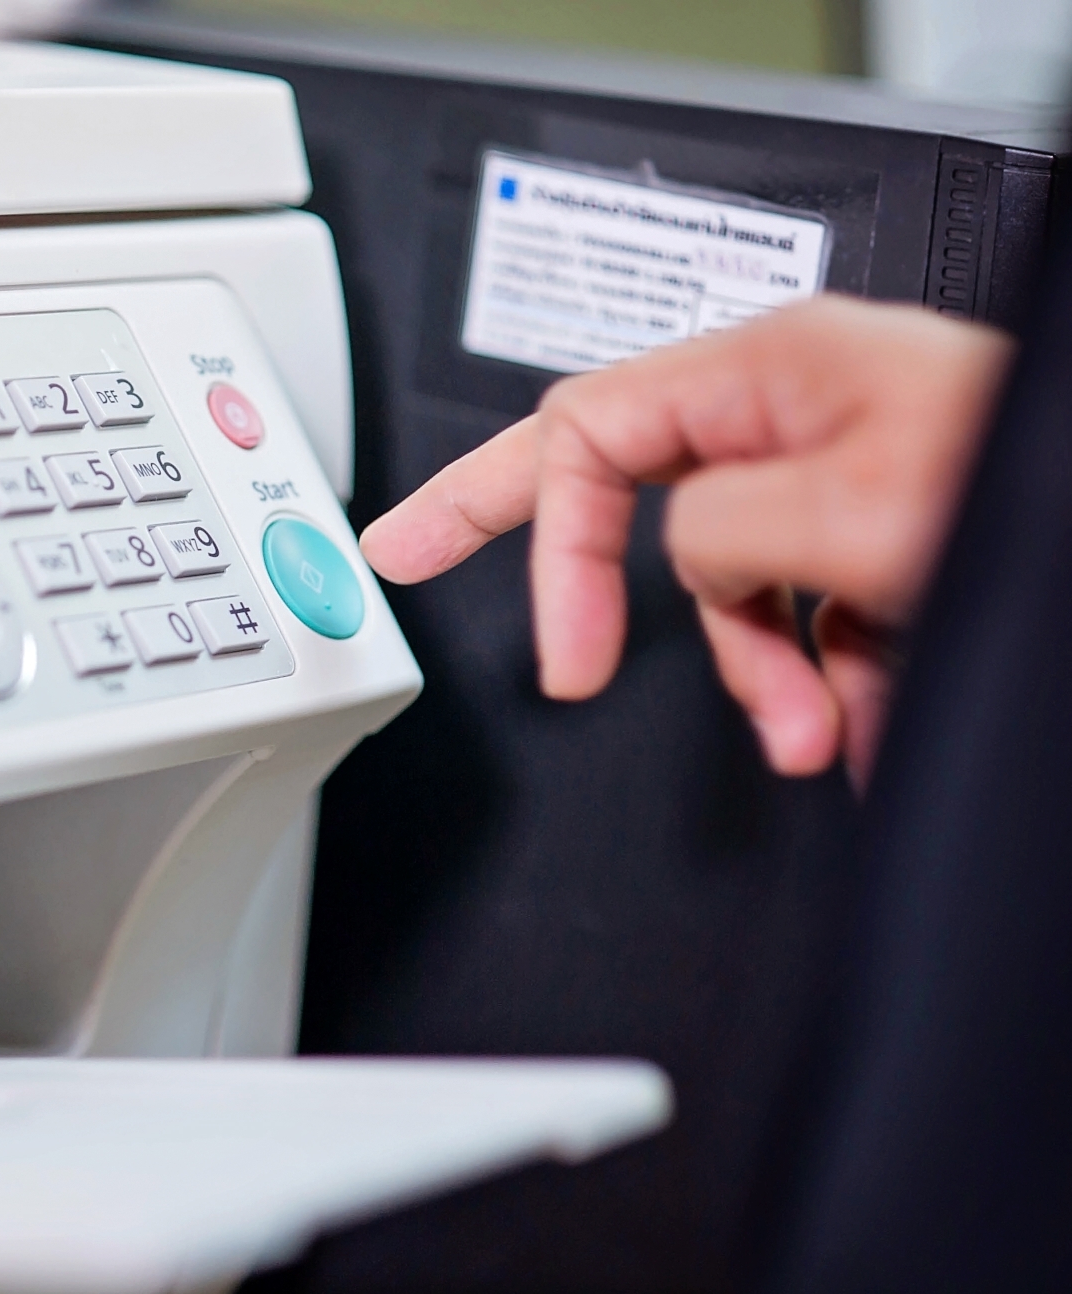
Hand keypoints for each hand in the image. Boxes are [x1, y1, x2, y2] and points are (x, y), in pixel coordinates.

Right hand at [360, 296, 1011, 787]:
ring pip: (731, 587)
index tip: (464, 594)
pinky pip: (804, 615)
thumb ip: (709, 526)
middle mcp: (789, 411)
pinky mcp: (874, 535)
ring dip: (761, 675)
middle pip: (634, 501)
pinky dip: (820, 679)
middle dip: (604, 595)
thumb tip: (660, 555)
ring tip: (809, 733)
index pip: (579, 432)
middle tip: (491, 608)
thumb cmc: (1028, 485)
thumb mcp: (848, 513)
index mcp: (765, 373)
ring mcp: (831, 475)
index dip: (505, 518)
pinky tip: (855, 718)